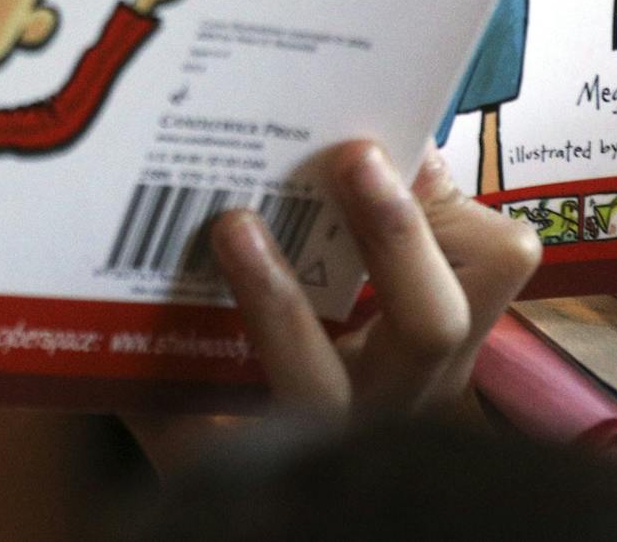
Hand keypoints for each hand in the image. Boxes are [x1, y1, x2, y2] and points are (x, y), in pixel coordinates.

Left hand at [126, 142, 539, 475]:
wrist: (257, 481)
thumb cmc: (311, 347)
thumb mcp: (362, 289)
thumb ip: (376, 213)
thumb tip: (392, 135)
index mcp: (429, 336)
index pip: (493, 268)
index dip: (457, 205)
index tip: (402, 143)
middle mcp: (391, 392)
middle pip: (432, 327)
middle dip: (397, 238)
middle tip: (352, 158)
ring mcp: (321, 436)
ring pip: (318, 382)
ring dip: (278, 298)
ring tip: (233, 227)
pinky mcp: (238, 467)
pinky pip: (203, 429)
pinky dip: (165, 378)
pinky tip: (123, 328)